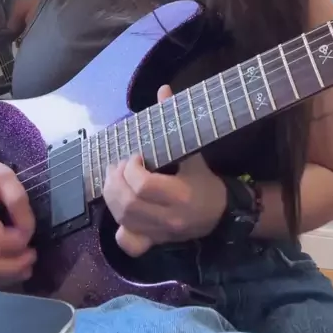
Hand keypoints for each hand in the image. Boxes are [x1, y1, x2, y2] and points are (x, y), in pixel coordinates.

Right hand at [0, 145, 35, 286]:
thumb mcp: (5, 176)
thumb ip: (18, 201)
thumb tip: (28, 230)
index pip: (0, 241)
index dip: (20, 241)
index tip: (31, 232)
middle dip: (14, 268)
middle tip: (33, 258)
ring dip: (5, 278)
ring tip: (25, 268)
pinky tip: (8, 269)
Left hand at [103, 86, 226, 257]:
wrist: (221, 213)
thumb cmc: (204, 179)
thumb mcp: (193, 150)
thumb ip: (174, 119)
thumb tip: (163, 89)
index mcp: (180, 194)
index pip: (143, 185)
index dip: (131, 168)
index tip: (135, 156)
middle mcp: (168, 217)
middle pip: (128, 204)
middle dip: (116, 181)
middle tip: (118, 166)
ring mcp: (160, 233)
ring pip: (123, 220)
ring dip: (112, 196)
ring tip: (114, 179)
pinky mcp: (154, 242)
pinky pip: (129, 243)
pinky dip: (118, 228)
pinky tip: (121, 209)